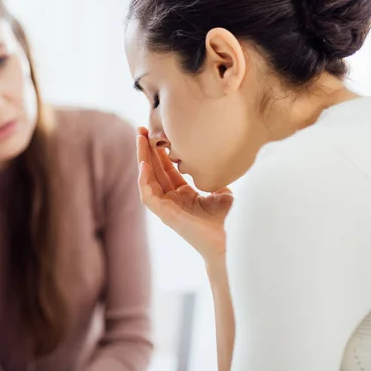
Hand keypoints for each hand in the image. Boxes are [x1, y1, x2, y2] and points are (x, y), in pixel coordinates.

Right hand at [136, 127, 233, 261]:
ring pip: (148, 180)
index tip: (159, 132)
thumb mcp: (221, 191)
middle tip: (141, 129)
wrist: (230, 241)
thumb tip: (215, 160)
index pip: (167, 169)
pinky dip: (144, 180)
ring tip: (140, 140)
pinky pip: (148, 196)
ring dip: (142, 159)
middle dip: (147, 149)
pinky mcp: (165, 215)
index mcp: (184, 195)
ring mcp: (167, 208)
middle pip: (154, 170)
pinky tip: (144, 165)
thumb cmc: (228, 221)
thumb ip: (213, 177)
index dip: (161, 151)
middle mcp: (172, 200)